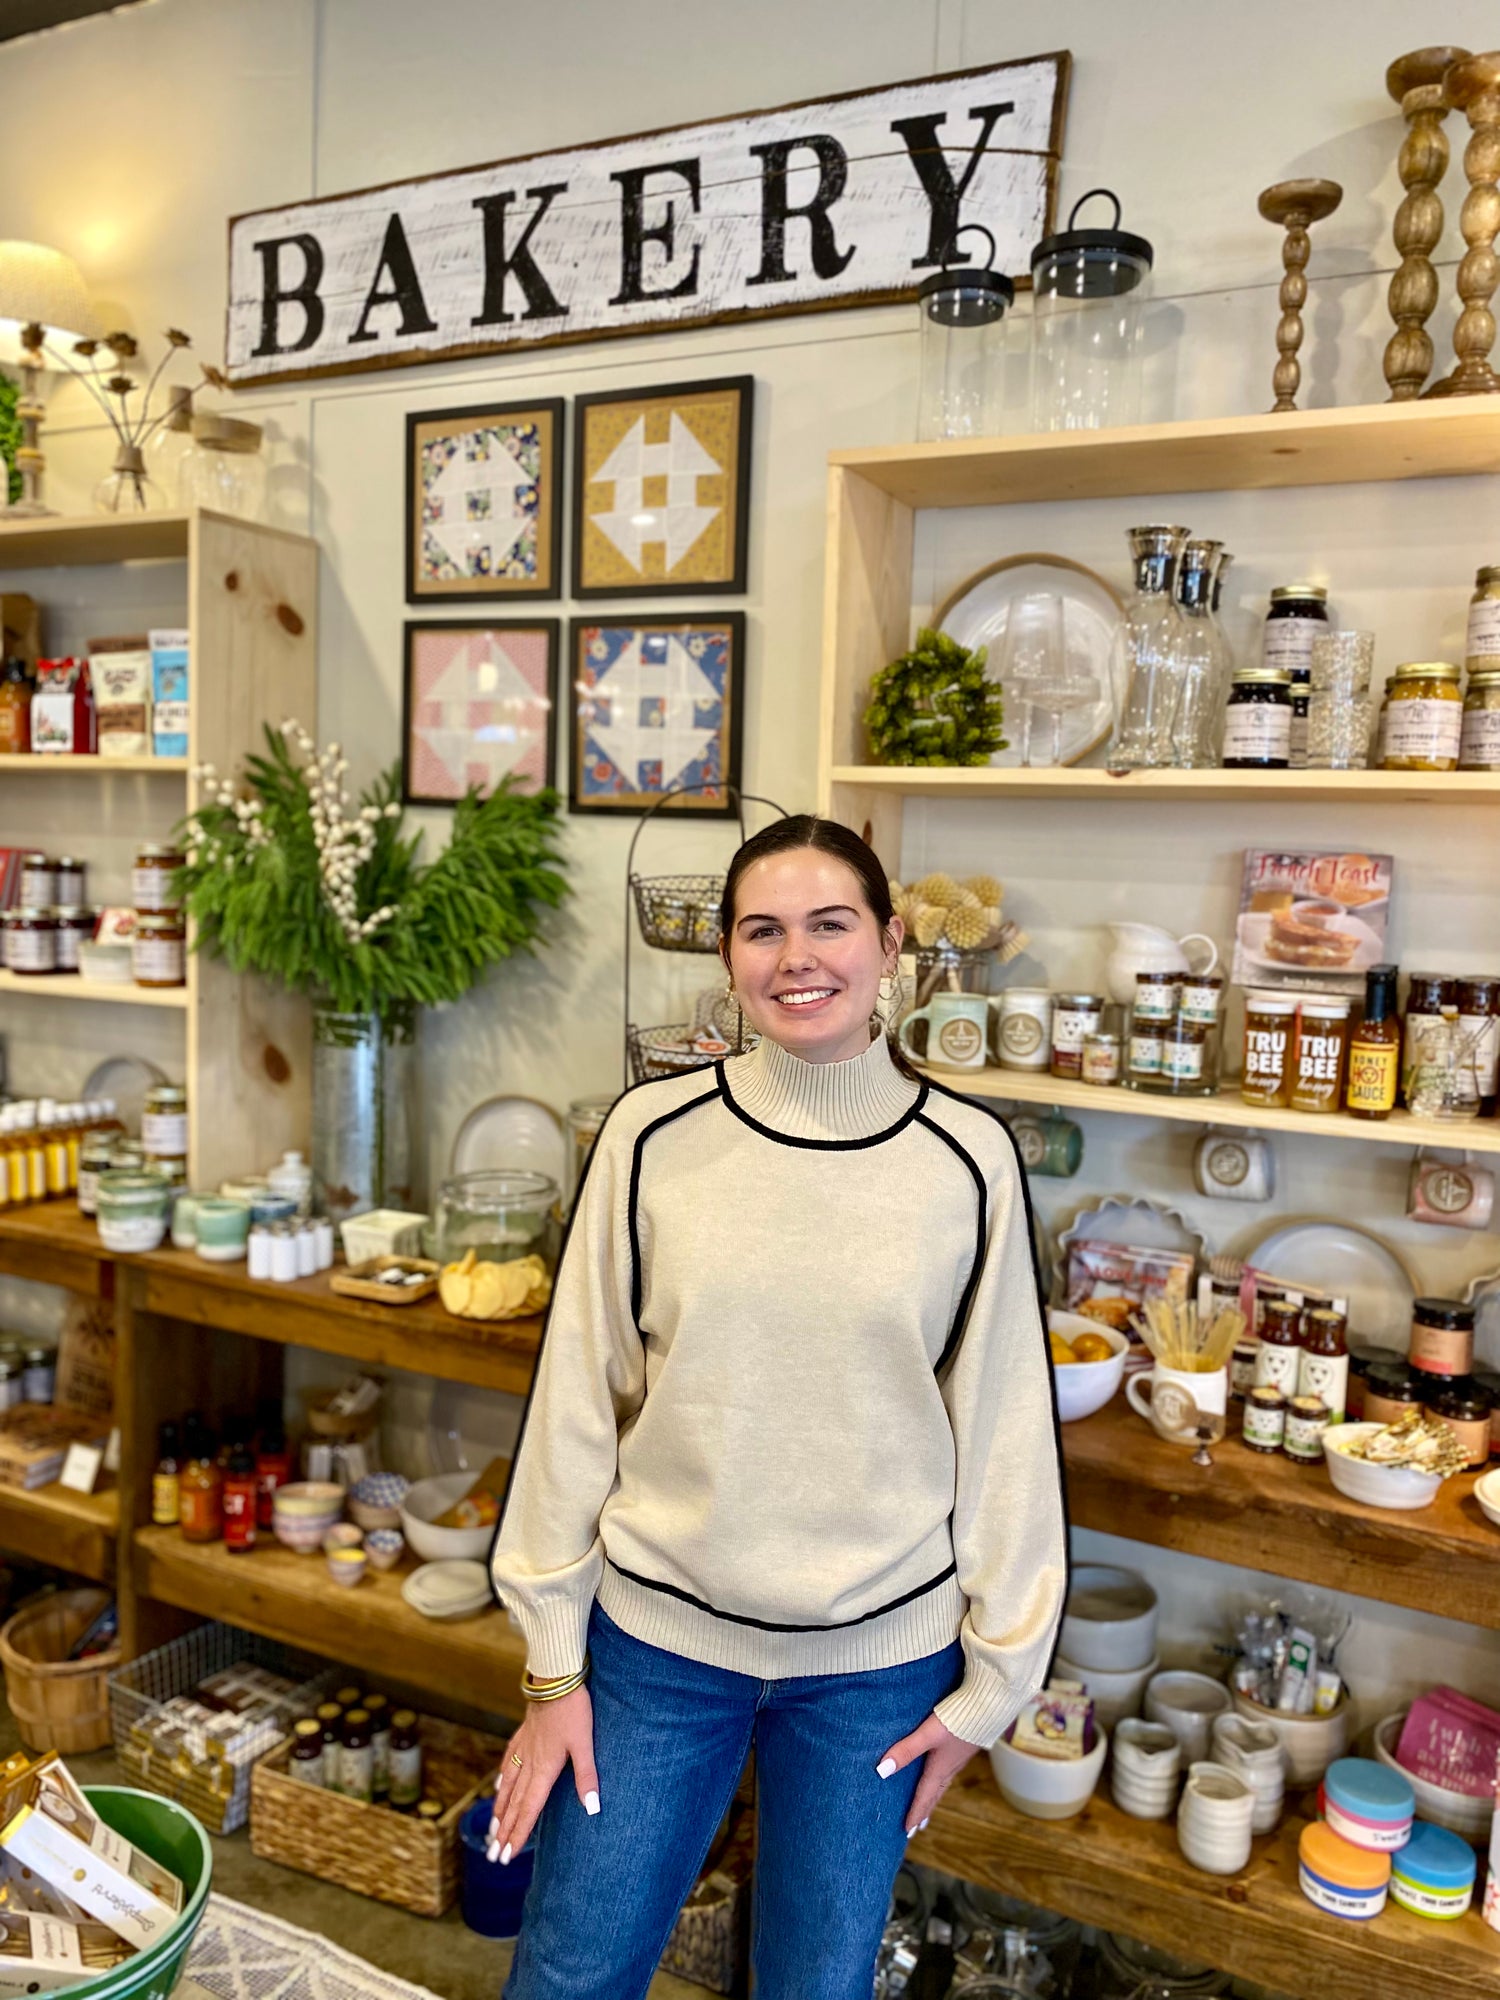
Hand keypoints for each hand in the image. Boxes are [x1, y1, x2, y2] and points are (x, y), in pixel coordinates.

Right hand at [489, 1686, 598, 1862]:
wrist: (555, 1678)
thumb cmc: (573, 1710)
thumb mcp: (584, 1743)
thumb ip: (587, 1776)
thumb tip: (593, 1809)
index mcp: (544, 1769)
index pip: (529, 1810)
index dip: (518, 1834)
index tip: (506, 1856)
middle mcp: (529, 1763)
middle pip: (515, 1803)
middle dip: (505, 1831)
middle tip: (493, 1856)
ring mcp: (524, 1747)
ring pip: (508, 1785)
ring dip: (501, 1810)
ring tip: (492, 1829)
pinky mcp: (523, 1734)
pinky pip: (509, 1762)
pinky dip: (503, 1778)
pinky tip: (499, 1784)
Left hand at [876, 1712, 978, 1834]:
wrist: (988, 1706)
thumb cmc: (956, 1721)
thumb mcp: (927, 1735)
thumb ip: (906, 1750)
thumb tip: (881, 1771)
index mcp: (940, 1769)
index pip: (924, 1796)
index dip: (915, 1813)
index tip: (907, 1831)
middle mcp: (950, 1767)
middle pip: (935, 1794)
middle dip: (925, 1810)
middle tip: (918, 1827)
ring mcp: (958, 1757)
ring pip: (943, 1783)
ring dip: (934, 1796)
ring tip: (928, 1804)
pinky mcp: (964, 1746)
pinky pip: (949, 1771)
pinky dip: (942, 1780)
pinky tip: (942, 1771)